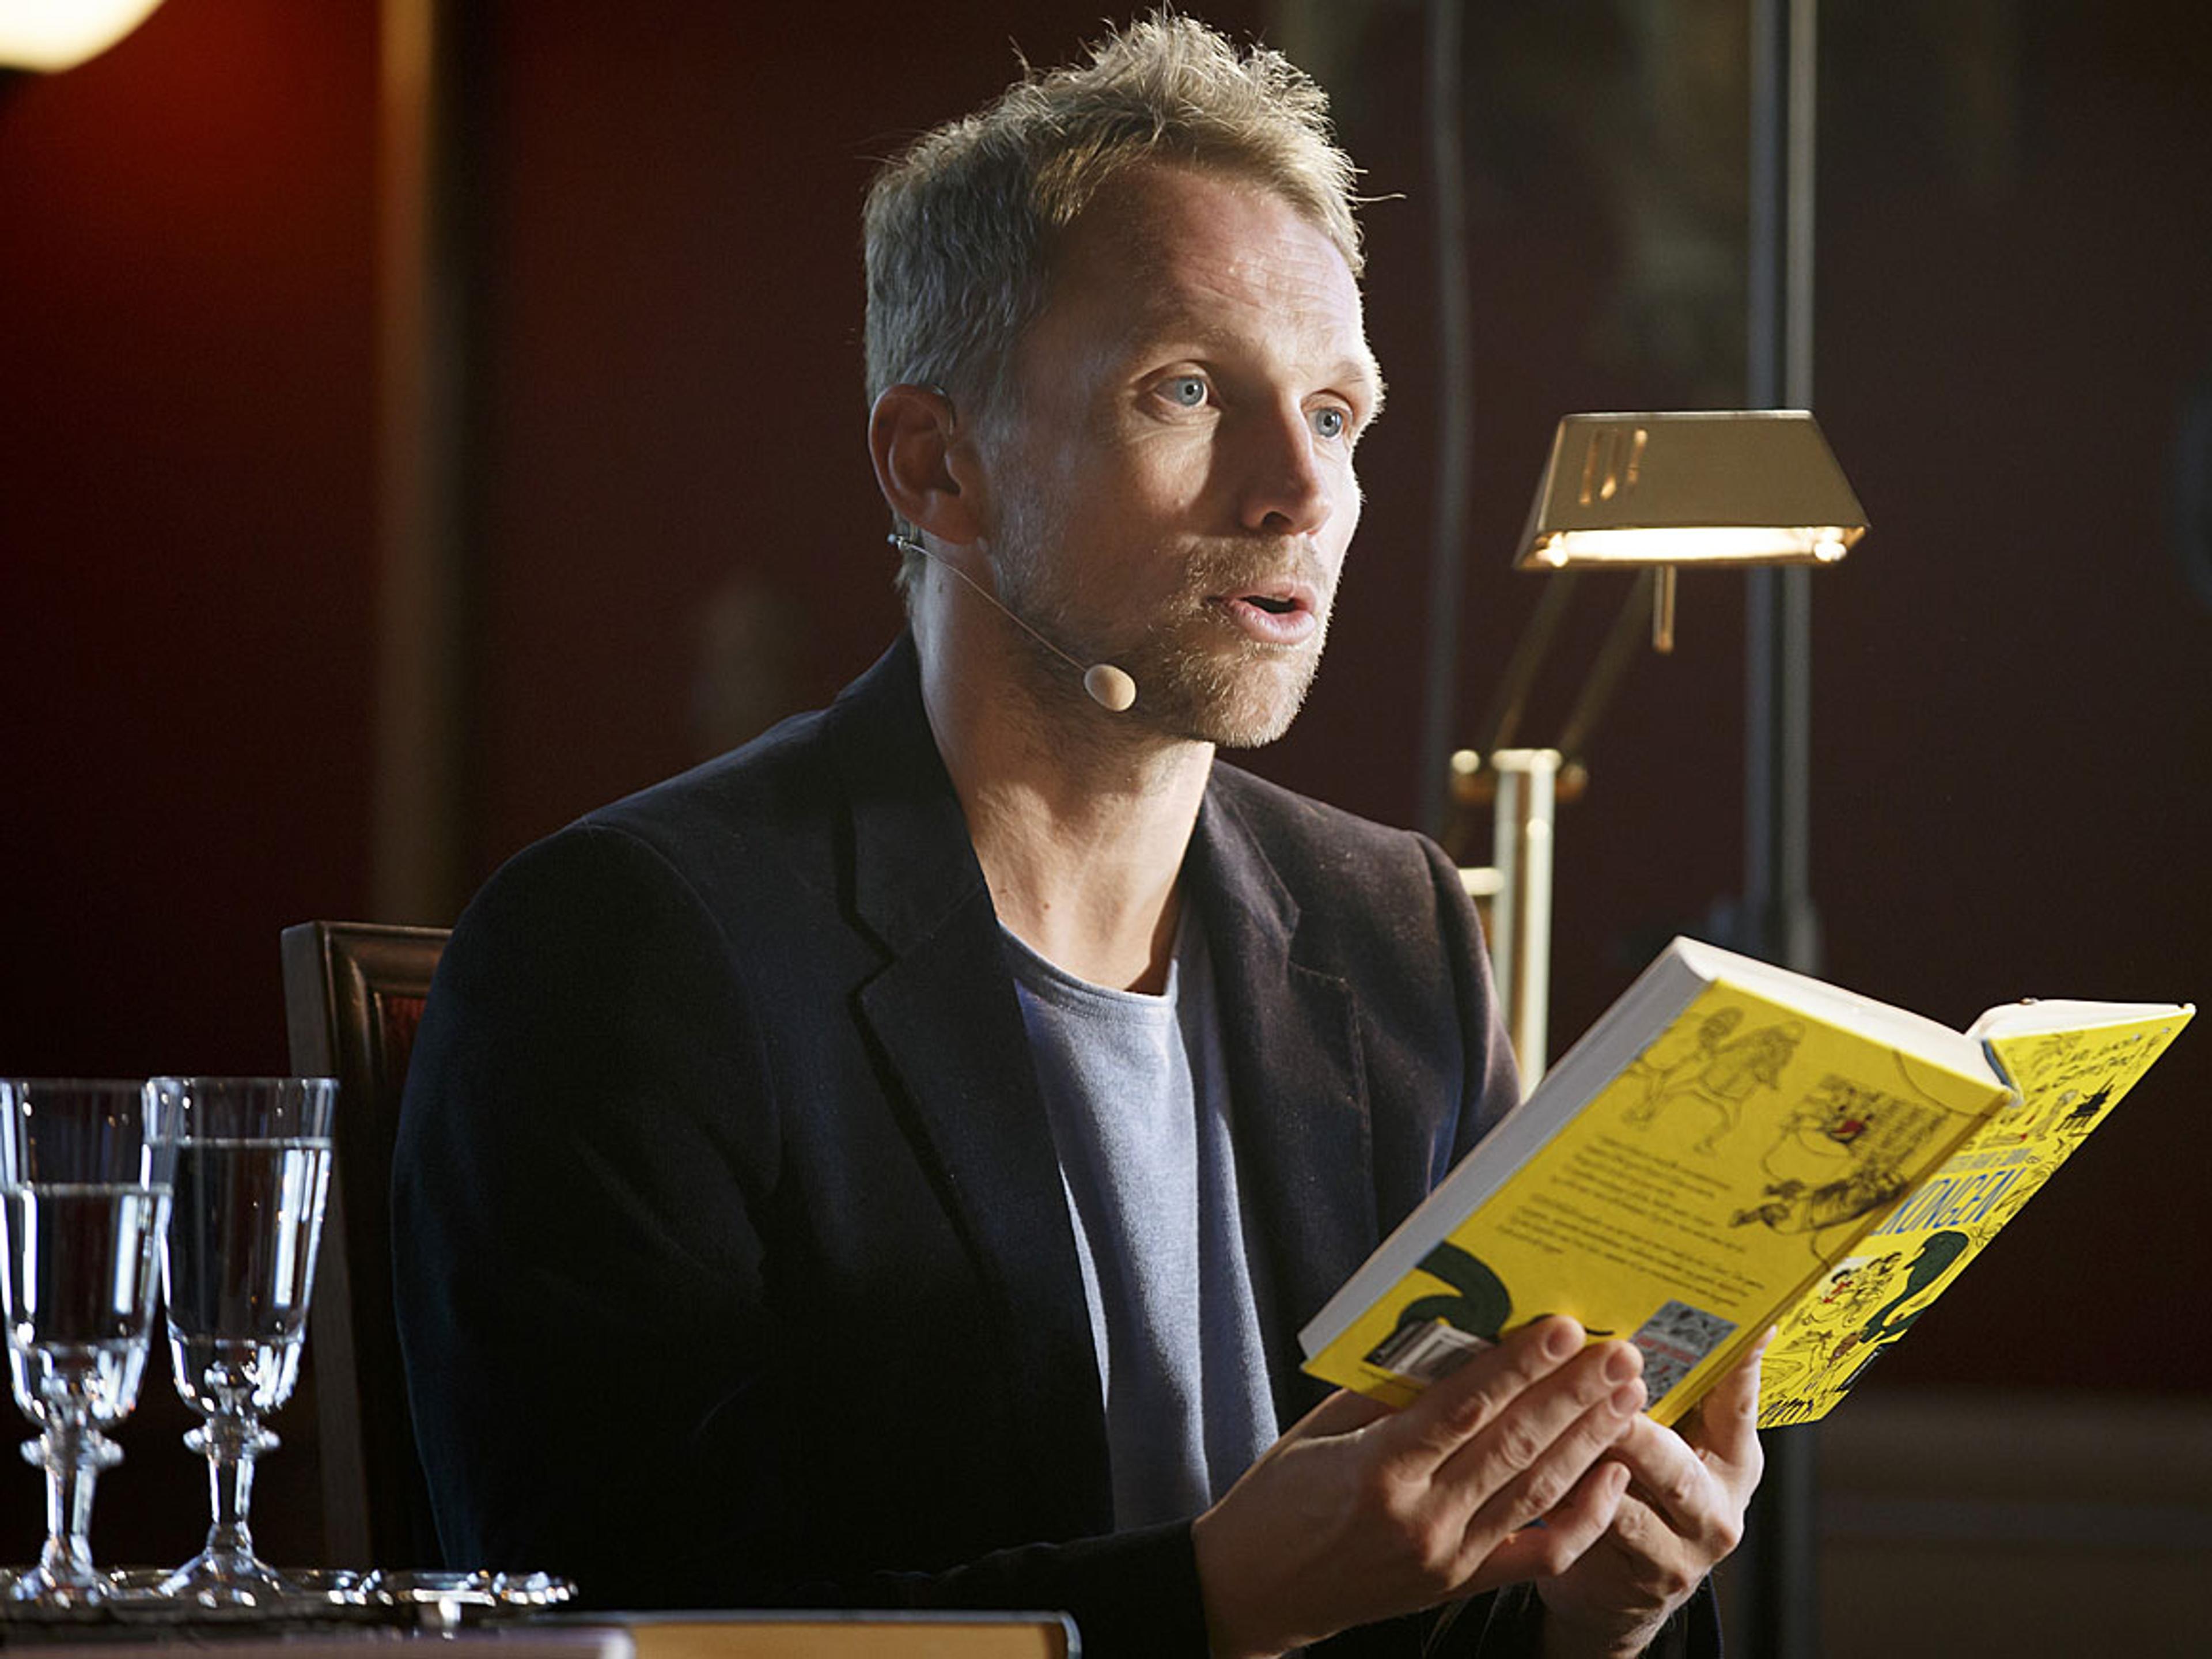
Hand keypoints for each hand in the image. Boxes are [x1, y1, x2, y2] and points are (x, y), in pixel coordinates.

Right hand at [1191, 1317, 1647, 1658]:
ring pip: (1536, 1491)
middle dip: (1573, 1393)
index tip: (1564, 1327)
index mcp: (1376, 1468)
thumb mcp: (1319, 1430)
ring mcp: (1446, 1556)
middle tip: (1621, 1351)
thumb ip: (1384, 1390)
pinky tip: (1611, 1475)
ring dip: (1588, 1438)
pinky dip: (1582, 1517)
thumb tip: (1451, 1339)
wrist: (1253, 1591)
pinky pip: (1538, 1553)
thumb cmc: (1279, 1498)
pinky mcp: (1459, 1583)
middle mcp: (1419, 1516)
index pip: (1464, 1407)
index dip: (1519, 1366)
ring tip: (1626, 1395)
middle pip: (1514, 1444)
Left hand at [1534, 1330, 1769, 1658]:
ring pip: (1634, 1498)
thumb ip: (1663, 1395)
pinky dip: (1567, 1497)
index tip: (1748, 1320)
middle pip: (1676, 1460)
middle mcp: (1718, 1505)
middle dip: (1633, 1424)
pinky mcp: (1644, 1577)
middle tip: (1602, 1385)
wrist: (1617, 1588)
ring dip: (1591, 1456)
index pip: (1737, 1403)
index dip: (1741, 1363)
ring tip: (1556, 1423)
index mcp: (1733, 1459)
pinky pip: (1600, 1529)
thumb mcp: (1668, 1443)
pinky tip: (1535, 1471)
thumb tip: (1629, 1313)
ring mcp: (1684, 1548)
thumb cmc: (1636, 1489)